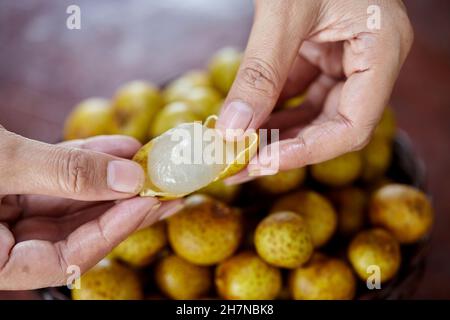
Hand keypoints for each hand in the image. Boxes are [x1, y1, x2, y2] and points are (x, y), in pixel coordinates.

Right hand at [0, 131, 180, 289]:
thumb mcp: (3, 164)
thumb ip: (63, 173)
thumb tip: (130, 178)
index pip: (67, 260)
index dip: (113, 231)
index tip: (148, 202)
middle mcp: (5, 244)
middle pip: (77, 231)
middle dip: (123, 203)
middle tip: (165, 187)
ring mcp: (8, 215)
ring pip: (71, 200)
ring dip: (112, 176)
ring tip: (148, 160)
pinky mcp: (12, 187)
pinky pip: (56, 177)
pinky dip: (88, 159)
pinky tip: (120, 147)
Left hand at [216, 0, 412, 181]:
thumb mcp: (284, 12)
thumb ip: (259, 73)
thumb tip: (231, 130)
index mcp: (381, 49)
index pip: (353, 126)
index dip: (307, 152)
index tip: (261, 164)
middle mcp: (370, 61)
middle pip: (331, 126)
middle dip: (284, 148)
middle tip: (239, 166)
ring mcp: (347, 59)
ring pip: (313, 114)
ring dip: (273, 133)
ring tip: (235, 149)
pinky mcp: (323, 55)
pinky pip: (299, 93)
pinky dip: (271, 109)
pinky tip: (244, 121)